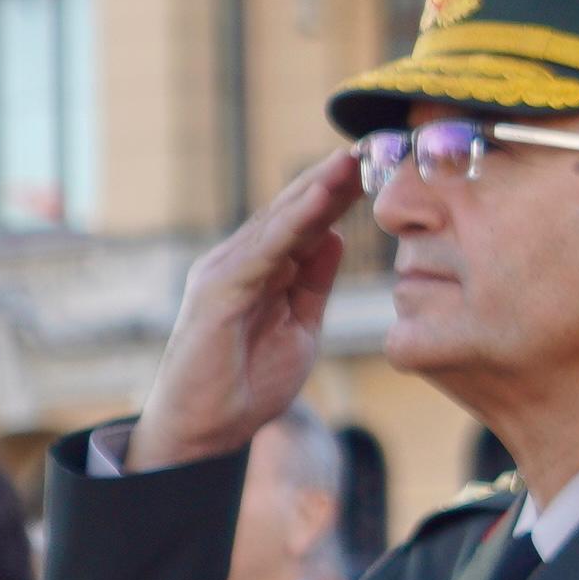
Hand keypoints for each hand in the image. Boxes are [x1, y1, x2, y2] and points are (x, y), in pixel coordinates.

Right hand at [137, 150, 365, 471]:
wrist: (203, 433)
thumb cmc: (246, 384)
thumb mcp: (299, 326)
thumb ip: (313, 282)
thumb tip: (335, 238)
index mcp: (260, 271)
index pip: (304, 223)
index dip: (337, 194)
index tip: (375, 166)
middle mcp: (239, 262)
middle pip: (291, 212)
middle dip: (330, 180)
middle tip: (370, 146)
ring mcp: (225, 273)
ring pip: (277, 222)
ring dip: (315, 189)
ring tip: (349, 161)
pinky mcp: (217, 293)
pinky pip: (262, 251)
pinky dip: (292, 223)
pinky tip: (320, 200)